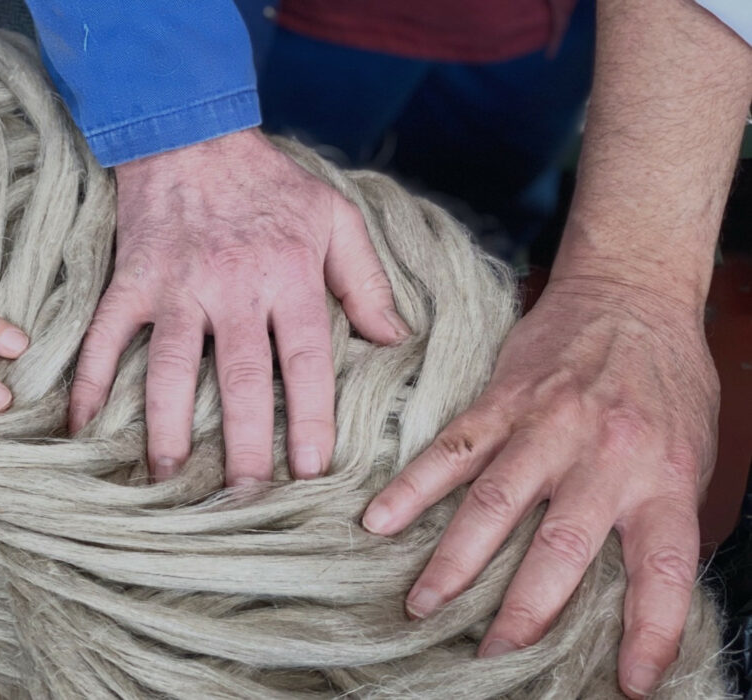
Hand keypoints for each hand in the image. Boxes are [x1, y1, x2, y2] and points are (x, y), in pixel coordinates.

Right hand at [69, 128, 410, 482]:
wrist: (191, 134)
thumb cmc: (270, 182)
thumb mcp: (336, 219)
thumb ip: (366, 281)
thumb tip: (395, 339)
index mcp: (288, 276)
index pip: (305, 361)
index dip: (310, 419)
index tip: (312, 472)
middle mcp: (232, 288)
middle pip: (239, 380)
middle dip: (244, 445)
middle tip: (246, 500)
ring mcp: (175, 287)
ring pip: (169, 369)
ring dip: (167, 429)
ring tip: (169, 482)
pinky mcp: (131, 282)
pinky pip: (103, 337)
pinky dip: (87, 381)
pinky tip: (79, 427)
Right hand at [362, 274, 717, 697]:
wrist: (631, 290)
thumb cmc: (668, 379)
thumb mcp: (692, 452)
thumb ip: (659, 516)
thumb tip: (628, 591)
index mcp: (664, 477)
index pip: (664, 572)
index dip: (649, 634)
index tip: (627, 684)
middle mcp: (604, 456)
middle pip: (560, 549)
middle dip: (522, 613)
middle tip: (488, 657)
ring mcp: (546, 426)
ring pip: (494, 504)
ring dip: (454, 562)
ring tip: (420, 606)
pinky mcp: (502, 402)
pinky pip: (451, 449)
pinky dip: (412, 488)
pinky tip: (380, 521)